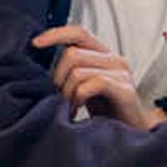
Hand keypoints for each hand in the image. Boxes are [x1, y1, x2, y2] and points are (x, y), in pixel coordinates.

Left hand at [32, 26, 166, 130]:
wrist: (130, 134)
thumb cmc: (104, 112)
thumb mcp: (84, 86)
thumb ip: (71, 71)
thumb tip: (39, 65)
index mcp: (103, 54)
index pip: (78, 32)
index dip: (55, 34)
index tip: (35, 43)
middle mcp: (114, 59)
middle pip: (72, 54)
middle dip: (58, 78)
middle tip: (60, 99)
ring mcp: (121, 73)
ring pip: (78, 71)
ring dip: (67, 93)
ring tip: (70, 108)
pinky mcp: (125, 90)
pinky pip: (93, 83)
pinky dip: (79, 98)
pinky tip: (78, 110)